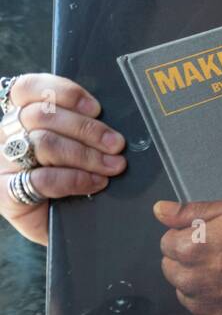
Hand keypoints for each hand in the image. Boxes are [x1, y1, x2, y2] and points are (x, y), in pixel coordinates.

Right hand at [0, 73, 125, 244]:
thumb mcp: (77, 147)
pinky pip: (40, 179)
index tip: (96, 108)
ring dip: (86, 154)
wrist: (63, 226)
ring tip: (113, 165)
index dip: (63, 92)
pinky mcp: (4, 194)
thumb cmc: (72, 181)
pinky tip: (95, 183)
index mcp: (19, 117)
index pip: (26, 89)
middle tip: (117, 144)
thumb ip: (83, 128)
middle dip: (87, 129)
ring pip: (43, 143)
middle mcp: (5, 137)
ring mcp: (2, 165)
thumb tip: (114, 119)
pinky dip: (74, 179)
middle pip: (42, 116)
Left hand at [153, 196, 221, 314]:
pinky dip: (210, 304)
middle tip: (219, 251)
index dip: (188, 234)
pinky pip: (200, 313)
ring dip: (196, 282)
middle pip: (170, 267)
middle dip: (187, 259)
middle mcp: (188, 280)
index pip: (167, 241)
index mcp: (189, 248)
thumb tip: (158, 210)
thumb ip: (193, 210)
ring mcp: (202, 305)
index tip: (210, 234)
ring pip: (183, 291)